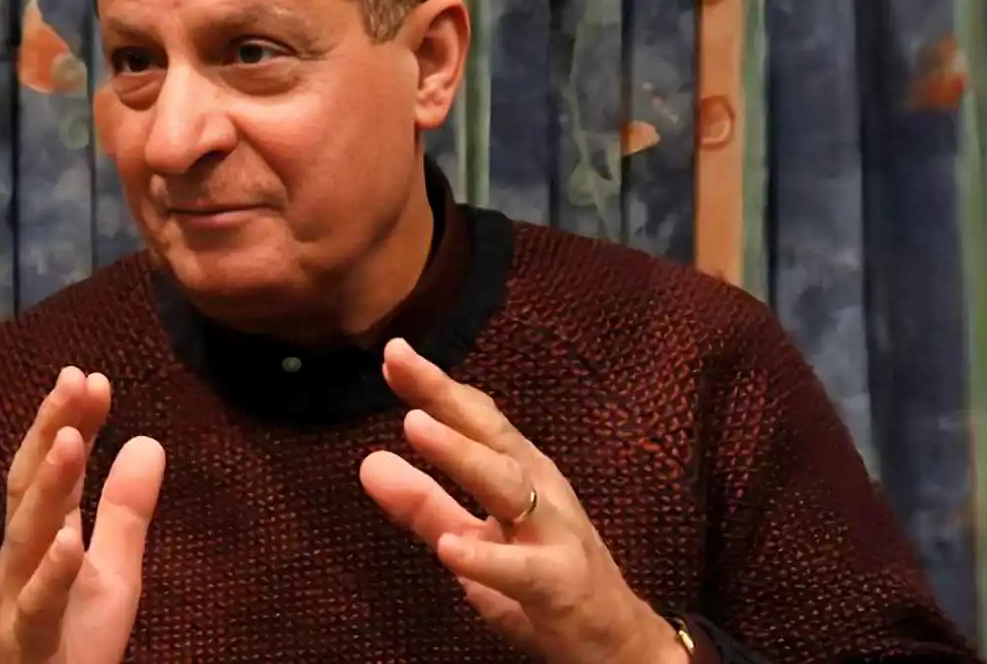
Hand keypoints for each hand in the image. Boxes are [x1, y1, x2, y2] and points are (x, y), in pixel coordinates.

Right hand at [0, 366, 166, 663]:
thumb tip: (147, 440)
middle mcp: (18, 565)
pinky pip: (36, 610)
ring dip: (48, 487)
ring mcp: (16, 606)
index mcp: (40, 542)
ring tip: (71, 437)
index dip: (68, 422)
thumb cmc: (72, 644)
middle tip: (73, 380)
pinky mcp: (25, 649)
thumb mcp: (114, 572)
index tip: (92, 376)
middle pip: (28, 490)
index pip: (52, 472)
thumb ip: (125, 512)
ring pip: (23, 541)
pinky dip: (50, 575)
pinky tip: (69, 541)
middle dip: (49, 433)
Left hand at [360, 340, 686, 663]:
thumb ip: (425, 505)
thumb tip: (369, 462)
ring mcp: (553, 533)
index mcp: (520, 472)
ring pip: (508, 485)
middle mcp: (539, 490)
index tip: (393, 351)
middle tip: (399, 360)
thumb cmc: (544, 576)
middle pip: (491, 434)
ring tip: (416, 426)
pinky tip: (451, 549)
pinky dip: (487, 558)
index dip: (435, 385)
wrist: (616, 641)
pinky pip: (522, 569)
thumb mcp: (476, 538)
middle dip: (445, 395)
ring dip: (462, 454)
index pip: (475, 419)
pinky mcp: (560, 584)